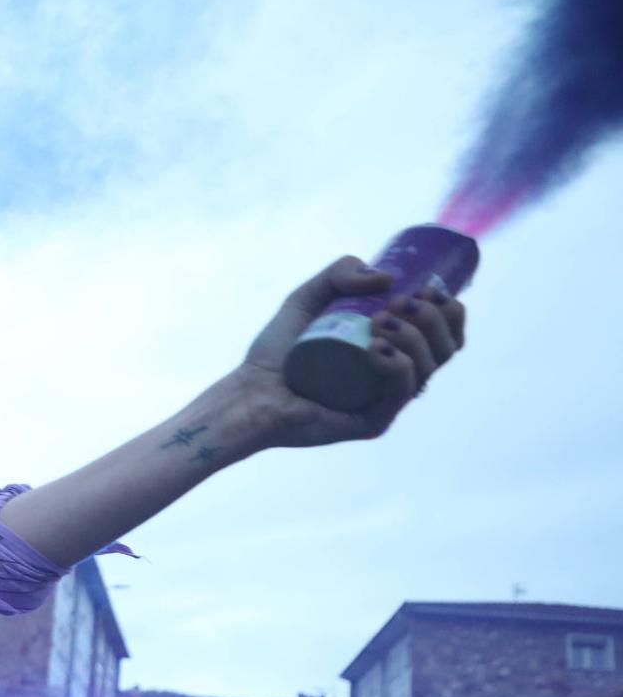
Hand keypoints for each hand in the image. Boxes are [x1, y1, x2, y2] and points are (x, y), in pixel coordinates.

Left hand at [231, 257, 465, 450]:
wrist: (247, 392)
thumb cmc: (275, 352)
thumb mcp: (307, 298)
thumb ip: (340, 274)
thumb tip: (388, 278)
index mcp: (394, 353)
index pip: (444, 334)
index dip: (449, 309)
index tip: (428, 288)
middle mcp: (397, 379)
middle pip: (445, 348)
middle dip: (432, 318)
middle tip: (397, 302)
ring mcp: (387, 402)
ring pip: (428, 367)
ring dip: (414, 336)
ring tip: (377, 322)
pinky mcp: (372, 422)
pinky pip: (400, 394)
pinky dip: (397, 367)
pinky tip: (377, 349)